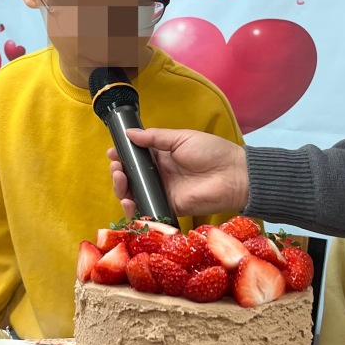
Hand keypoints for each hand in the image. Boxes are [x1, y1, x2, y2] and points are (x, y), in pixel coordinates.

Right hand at [108, 128, 248, 219]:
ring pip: (135, 193)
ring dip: (122, 188)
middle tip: (117, 168)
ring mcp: (163, 192)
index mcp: (162, 155)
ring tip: (120, 179)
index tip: (112, 153)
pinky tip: (128, 201)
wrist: (232, 175)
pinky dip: (133, 208)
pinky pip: (146, 210)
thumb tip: (129, 134)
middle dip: (119, 172)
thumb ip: (155, 138)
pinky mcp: (168, 207)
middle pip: (131, 177)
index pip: (136, 157)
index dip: (122, 156)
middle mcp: (160, 174)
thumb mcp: (181, 138)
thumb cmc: (210, 151)